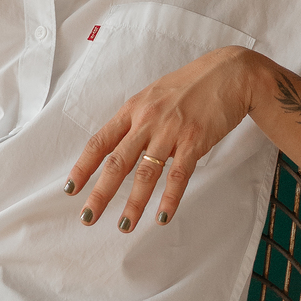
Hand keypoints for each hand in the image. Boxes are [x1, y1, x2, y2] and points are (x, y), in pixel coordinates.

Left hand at [64, 45, 255, 231]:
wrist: (229, 74)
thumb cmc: (190, 85)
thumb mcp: (153, 96)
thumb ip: (136, 120)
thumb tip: (118, 145)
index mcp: (132, 110)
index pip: (100, 142)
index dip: (83, 167)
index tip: (70, 189)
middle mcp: (146, 121)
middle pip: (117, 162)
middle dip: (100, 193)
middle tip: (87, 217)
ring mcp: (170, 131)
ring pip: (146, 173)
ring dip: (133, 203)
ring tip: (124, 226)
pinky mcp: (194, 141)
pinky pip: (178, 175)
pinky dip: (169, 198)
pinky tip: (162, 217)